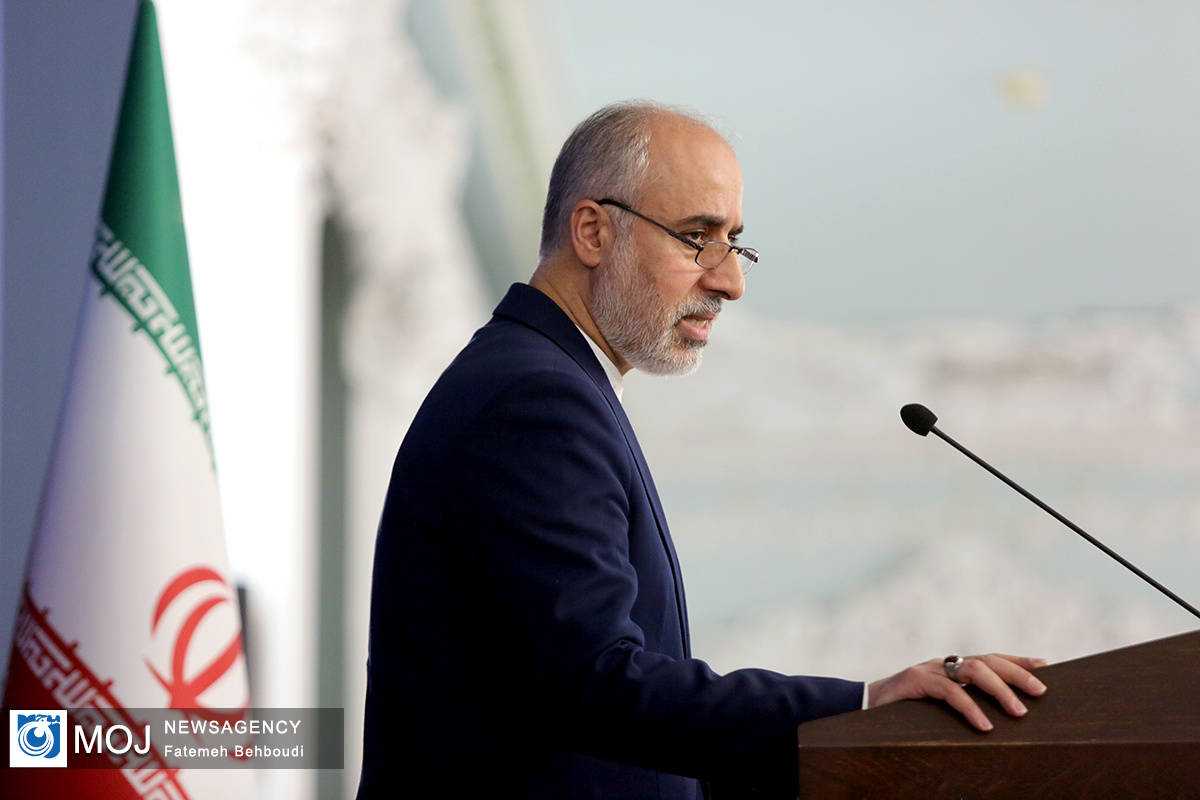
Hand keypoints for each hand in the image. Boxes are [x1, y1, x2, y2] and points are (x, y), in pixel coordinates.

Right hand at [867, 653, 1047, 730]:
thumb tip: (995, 718)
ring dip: (1000, 691)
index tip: (1046, 665)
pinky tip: (984, 725)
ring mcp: (929, 669)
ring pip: (973, 671)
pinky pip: (950, 692)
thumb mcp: (936, 706)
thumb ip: (959, 703)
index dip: (1017, 660)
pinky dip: (970, 708)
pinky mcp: (915, 681)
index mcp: (950, 667)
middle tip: (1041, 693)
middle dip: (1017, 674)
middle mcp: (942, 663)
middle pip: (988, 661)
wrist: (860, 705)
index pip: (990, 658)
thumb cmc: (901, 710)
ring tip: (1019, 713)